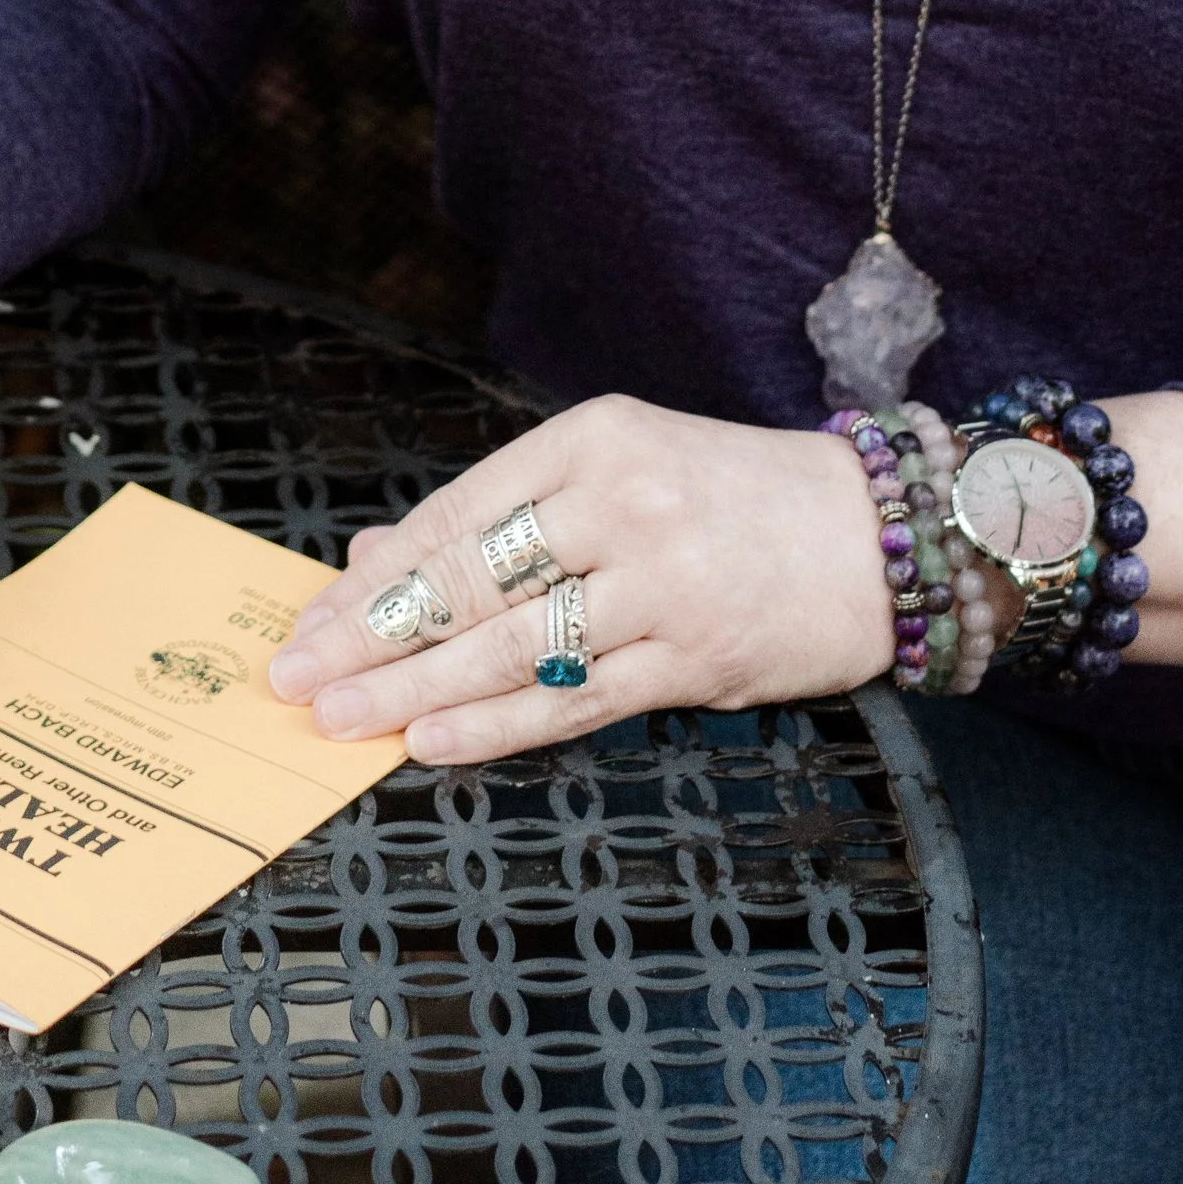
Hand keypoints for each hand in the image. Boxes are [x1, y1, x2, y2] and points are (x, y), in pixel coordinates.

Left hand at [264, 395, 895, 763]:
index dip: (373, 583)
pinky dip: (495, 727)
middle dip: (369, 639)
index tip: (311, 623)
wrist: (886, 535)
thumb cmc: (734, 503)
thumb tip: (371, 564)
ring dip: (413, 690)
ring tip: (340, 718)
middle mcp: (622, 502)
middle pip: (468, 582)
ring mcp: (661, 582)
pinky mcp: (694, 657)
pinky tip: (430, 743)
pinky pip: (573, 699)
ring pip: (510, 647)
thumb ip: (495, 518)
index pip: (454, 518)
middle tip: (296, 677)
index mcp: (590, 441)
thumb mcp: (613, 474)